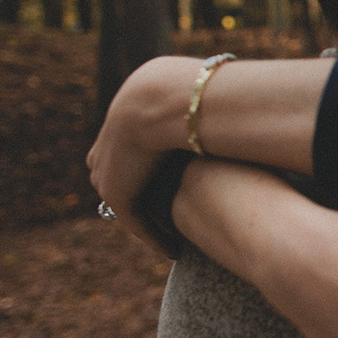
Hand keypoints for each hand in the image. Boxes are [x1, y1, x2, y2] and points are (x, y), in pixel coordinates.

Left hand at [87, 56, 201, 247]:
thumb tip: (231, 88)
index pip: (128, 148)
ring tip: (177, 237)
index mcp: (122, 117)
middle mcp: (107, 147)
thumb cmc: (196, 88)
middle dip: (140, 197)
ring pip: (128, 204)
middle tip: (172, 216)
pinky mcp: (118, 194)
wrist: (169, 100)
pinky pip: (137, 224)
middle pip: (119, 179)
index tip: (175, 182)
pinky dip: (156, 238)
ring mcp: (108, 172)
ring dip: (149, 222)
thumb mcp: (197, 86)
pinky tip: (176, 251)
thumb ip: (207, 95)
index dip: (148, 166)